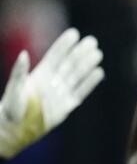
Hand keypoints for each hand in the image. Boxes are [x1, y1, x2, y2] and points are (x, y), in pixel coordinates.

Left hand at [0, 28, 103, 157]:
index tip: (74, 33)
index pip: (55, 57)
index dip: (64, 45)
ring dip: (87, 65)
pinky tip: (98, 73)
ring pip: (76, 76)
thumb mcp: (13, 90)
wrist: (15, 130)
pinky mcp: (66, 107)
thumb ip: (19, 72)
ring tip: (97, 53)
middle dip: (80, 52)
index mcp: (39, 75)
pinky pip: (81, 92)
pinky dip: (90, 83)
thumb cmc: (10, 110)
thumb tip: (25, 54)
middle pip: (69, 64)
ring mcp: (59, 94)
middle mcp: (51, 82)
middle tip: (92, 41)